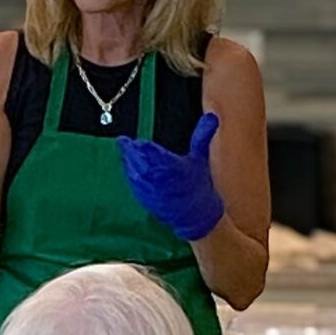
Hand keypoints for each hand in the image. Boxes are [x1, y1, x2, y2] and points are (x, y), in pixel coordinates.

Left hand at [116, 112, 223, 241]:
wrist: (197, 216)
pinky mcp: (147, 200)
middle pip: (144, 165)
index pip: (158, 156)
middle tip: (124, 142)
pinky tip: (127, 166)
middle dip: (133, 153)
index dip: (146, 148)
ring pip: (136, 175)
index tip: (137, 141)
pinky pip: (135, 186)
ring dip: (128, 162)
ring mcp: (154, 193)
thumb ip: (202, 136)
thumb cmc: (198, 185)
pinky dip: (130, 175)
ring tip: (124, 150)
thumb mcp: (201, 159)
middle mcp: (165, 182)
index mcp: (178, 170)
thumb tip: (211, 117)